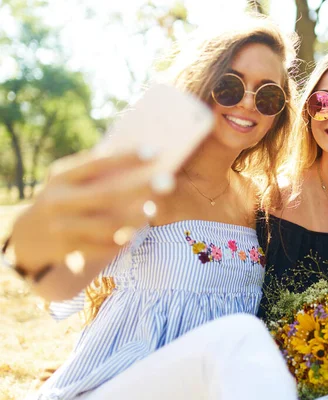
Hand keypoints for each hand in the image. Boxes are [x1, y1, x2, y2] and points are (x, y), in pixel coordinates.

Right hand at [11, 150, 173, 279]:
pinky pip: (105, 247)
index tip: (154, 151)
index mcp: (61, 178)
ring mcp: (63, 228)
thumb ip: (93, 167)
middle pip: (106, 195)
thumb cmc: (62, 198)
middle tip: (169, 182)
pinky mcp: (70, 250)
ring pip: (108, 225)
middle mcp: (59, 202)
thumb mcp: (67, 179)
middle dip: (140, 188)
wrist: (28, 236)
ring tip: (152, 210)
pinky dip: (124, 239)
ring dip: (135, 218)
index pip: (96, 164)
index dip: (126, 158)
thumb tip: (132, 150)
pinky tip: (137, 231)